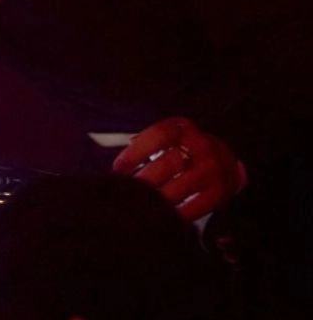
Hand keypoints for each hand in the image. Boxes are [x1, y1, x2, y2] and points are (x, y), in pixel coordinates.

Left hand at [112, 117, 243, 221]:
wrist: (225, 159)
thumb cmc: (183, 148)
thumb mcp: (168, 137)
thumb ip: (145, 144)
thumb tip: (120, 165)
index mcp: (181, 127)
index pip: (157, 136)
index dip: (135, 153)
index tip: (118, 169)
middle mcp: (200, 145)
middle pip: (168, 164)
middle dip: (144, 180)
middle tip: (128, 191)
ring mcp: (212, 168)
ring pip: (180, 188)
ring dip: (158, 199)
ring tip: (142, 205)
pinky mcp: (220, 191)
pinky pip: (195, 206)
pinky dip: (177, 213)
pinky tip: (163, 216)